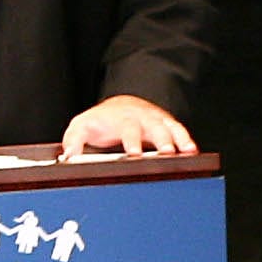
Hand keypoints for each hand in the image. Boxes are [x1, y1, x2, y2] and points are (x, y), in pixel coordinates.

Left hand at [63, 94, 195, 158]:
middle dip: (161, 140)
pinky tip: (192, 150)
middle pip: (154, 127)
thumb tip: (69, 156)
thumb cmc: (101, 120)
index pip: (127, 129)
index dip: (132, 141)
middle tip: (166, 153)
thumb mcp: (81, 127)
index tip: (134, 153)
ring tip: (186, 152)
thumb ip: (74, 141)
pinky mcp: (168, 124)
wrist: (122, 105)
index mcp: (121, 119)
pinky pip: (180, 130)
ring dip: (179, 140)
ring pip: (170, 128)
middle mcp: (141, 118)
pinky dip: (187, 140)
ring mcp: (156, 120)